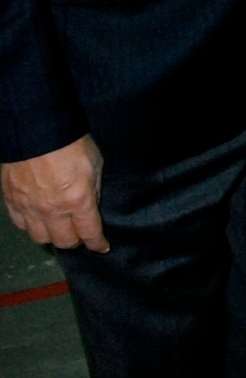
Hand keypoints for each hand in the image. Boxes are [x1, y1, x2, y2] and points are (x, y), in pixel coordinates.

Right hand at [2, 135, 108, 251]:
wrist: (36, 130)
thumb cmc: (72, 143)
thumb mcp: (95, 165)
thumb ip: (94, 190)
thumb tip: (91, 206)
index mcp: (78, 201)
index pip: (89, 233)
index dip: (97, 243)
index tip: (102, 247)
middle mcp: (52, 210)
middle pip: (64, 241)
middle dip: (75, 241)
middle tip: (80, 234)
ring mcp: (29, 207)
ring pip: (40, 238)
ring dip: (52, 236)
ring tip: (58, 227)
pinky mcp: (12, 200)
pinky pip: (21, 224)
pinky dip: (31, 226)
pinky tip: (38, 218)